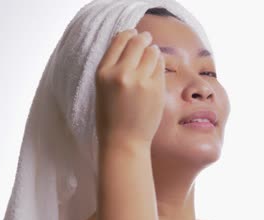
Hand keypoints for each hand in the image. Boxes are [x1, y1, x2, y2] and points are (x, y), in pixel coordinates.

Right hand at [95, 28, 165, 146]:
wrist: (124, 141)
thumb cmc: (111, 116)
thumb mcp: (103, 88)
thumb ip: (113, 66)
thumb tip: (129, 40)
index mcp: (103, 73)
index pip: (118, 40)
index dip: (129, 33)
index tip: (134, 33)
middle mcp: (121, 74)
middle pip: (137, 42)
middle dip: (144, 38)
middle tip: (147, 39)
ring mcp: (140, 81)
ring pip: (152, 52)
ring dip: (153, 51)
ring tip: (152, 56)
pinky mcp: (156, 89)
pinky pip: (160, 67)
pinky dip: (159, 64)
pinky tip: (155, 69)